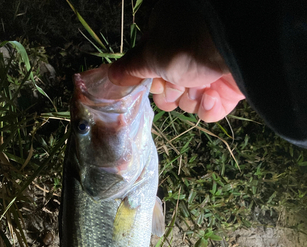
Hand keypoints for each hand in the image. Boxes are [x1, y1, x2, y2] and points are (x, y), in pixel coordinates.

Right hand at [108, 1, 244, 121]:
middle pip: (169, 87)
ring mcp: (210, 71)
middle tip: (177, 84)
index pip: (151, 67)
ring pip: (189, 100)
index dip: (151, 79)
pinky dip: (210, 107)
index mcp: (169, 36)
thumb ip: (131, 68)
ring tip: (199, 86)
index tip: (155, 81)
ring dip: (190, 98)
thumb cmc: (188, 43)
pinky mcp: (228, 88)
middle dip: (171, 92)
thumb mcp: (151, 54)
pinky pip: (211, 109)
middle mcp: (189, 53)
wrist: (236, 47)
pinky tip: (213, 95)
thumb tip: (109, 75)